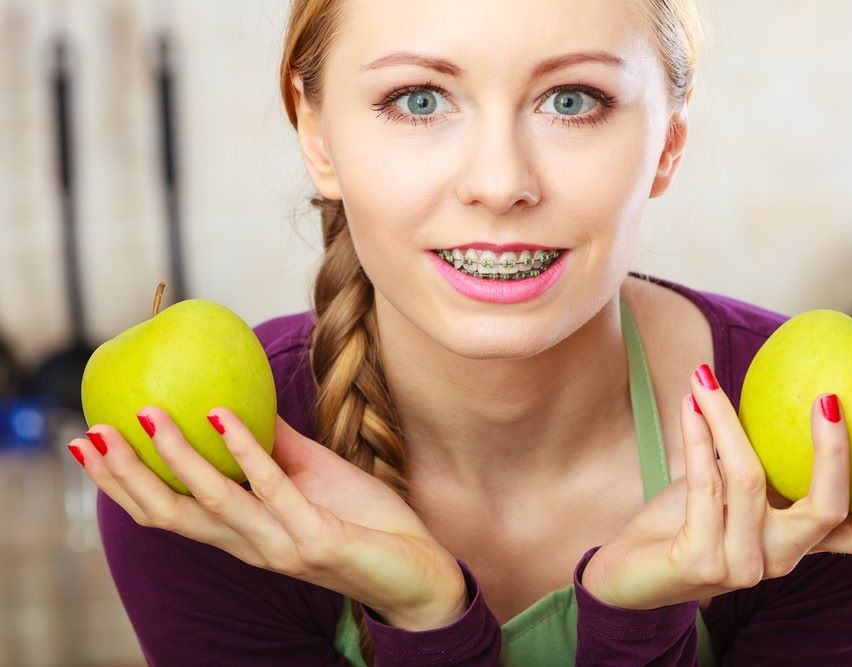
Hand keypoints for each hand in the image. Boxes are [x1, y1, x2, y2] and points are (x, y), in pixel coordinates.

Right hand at [70, 407, 466, 629]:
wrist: (420, 571)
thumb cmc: (365, 522)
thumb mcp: (313, 476)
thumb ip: (276, 448)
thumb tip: (242, 400)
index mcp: (243, 534)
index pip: (169, 512)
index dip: (124, 484)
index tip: (87, 446)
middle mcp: (252, 546)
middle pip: (172, 515)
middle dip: (127, 477)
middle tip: (90, 435)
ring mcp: (282, 547)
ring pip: (214, 502)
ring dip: (177, 457)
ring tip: (148, 415)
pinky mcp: (317, 541)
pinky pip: (274, 488)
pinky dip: (246, 449)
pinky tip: (222, 415)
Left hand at [580, 363, 851, 609]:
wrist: (627, 573)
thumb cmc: (683, 522)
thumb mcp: (730, 489)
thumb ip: (762, 460)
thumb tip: (786, 386)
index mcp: (794, 544)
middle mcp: (776, 560)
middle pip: (825, 511)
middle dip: (832, 452)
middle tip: (827, 398)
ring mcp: (739, 566)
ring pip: (749, 480)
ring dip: (726, 419)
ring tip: (705, 377)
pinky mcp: (699, 562)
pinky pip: (705, 485)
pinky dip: (697, 436)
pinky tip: (690, 405)